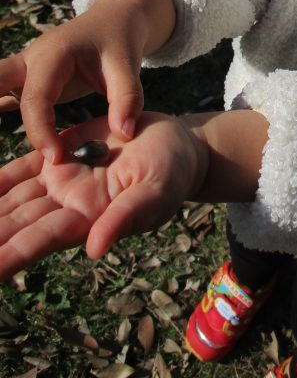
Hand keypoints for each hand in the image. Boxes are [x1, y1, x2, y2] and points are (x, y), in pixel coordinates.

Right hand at [0, 0, 175, 162]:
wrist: (116, 19)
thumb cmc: (120, 40)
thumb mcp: (129, 66)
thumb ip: (128, 99)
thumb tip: (124, 134)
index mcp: (53, 55)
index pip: (35, 99)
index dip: (41, 131)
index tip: (56, 158)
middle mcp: (31, 59)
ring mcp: (26, 67)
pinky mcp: (29, 78)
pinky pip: (3, 90)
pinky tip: (0, 115)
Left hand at [0, 111, 206, 279]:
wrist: (176, 143)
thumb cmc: (173, 173)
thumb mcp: (156, 193)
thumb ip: (125, 218)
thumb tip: (94, 250)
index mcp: (87, 218)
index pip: (38, 239)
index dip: (8, 255)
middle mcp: (66, 204)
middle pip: (14, 224)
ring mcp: (60, 179)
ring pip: (10, 199)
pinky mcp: (60, 153)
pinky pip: (19, 168)